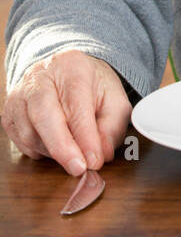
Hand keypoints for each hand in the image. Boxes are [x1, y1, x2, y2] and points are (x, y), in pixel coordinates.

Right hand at [1, 50, 130, 175]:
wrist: (66, 75)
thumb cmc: (91, 87)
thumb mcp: (114, 100)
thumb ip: (112, 127)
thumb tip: (102, 155)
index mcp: (72, 67)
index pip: (75, 104)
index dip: (85, 136)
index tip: (94, 161)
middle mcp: (40, 77)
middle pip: (43, 114)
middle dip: (62, 147)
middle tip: (79, 169)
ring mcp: (19, 96)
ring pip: (30, 134)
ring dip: (53, 152)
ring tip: (73, 150)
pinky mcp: (9, 114)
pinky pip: (21, 142)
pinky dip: (40, 151)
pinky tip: (56, 144)